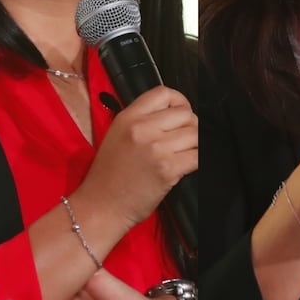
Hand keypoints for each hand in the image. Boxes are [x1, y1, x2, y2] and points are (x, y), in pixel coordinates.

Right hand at [76, 86, 195, 228]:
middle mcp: (141, 128)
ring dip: (195, 144)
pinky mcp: (168, 169)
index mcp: (127, 117)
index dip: (179, 101)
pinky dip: (197, 160)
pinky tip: (186, 165)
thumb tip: (171, 116)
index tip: (181, 113)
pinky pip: (198, 156)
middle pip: (185, 114)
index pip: (163, 93)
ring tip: (183, 154)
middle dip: (190, 126)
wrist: (101, 205)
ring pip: (195, 134)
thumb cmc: (108, 176)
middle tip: (183, 140)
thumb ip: (141, 121)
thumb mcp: (116, 135)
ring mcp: (156, 148)